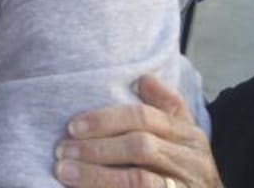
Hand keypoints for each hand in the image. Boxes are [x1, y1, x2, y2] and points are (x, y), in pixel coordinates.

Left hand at [53, 75, 220, 187]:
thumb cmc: (185, 167)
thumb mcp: (183, 135)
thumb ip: (166, 105)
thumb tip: (143, 77)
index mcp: (189, 134)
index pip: (143, 117)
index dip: (104, 119)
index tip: (72, 126)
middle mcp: (191, 161)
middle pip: (139, 146)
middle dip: (96, 148)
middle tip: (62, 150)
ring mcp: (185, 187)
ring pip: (138, 179)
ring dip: (96, 175)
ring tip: (64, 171)